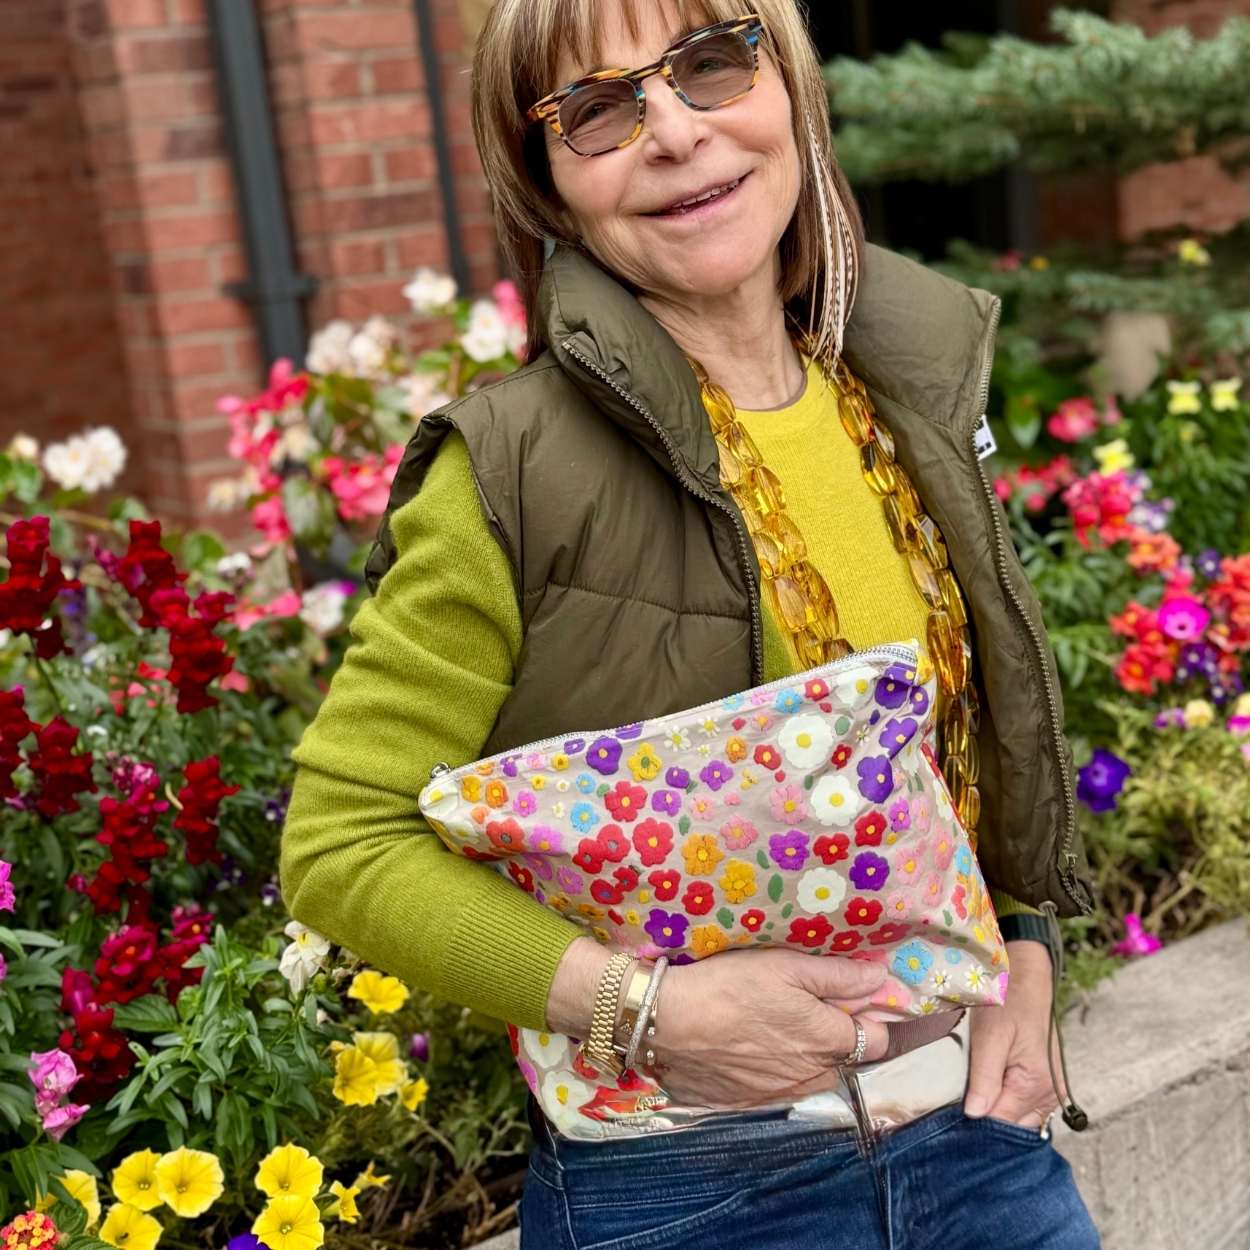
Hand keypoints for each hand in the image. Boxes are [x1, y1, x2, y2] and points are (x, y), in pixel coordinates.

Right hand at [647, 949, 892, 1110]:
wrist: (668, 1022)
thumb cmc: (730, 985)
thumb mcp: (786, 966)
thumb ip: (837, 976)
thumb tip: (880, 977)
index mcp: (827, 1039)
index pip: (879, 1040)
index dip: (872, 1019)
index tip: (855, 1001)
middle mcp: (812, 1076)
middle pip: (847, 1062)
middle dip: (840, 1039)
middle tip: (811, 1010)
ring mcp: (781, 1094)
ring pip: (814, 1079)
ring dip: (809, 1058)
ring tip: (779, 1028)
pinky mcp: (751, 1104)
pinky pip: (780, 1090)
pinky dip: (777, 1072)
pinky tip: (753, 1049)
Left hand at [964, 940, 1062, 1128]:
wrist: (1026, 978)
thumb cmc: (1008, 1001)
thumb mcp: (991, 1035)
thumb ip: (985, 1077)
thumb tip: (975, 1115)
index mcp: (1037, 1085)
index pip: (1001, 1124)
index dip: (974, 1124)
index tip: (948, 1119)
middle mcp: (1049, 1095)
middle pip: (1011, 1126)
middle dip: (984, 1121)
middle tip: (953, 1109)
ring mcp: (1050, 1092)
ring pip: (1017, 1120)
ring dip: (994, 1112)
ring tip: (967, 1098)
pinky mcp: (1045, 1084)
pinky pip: (1023, 1106)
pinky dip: (1004, 1103)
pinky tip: (985, 1092)